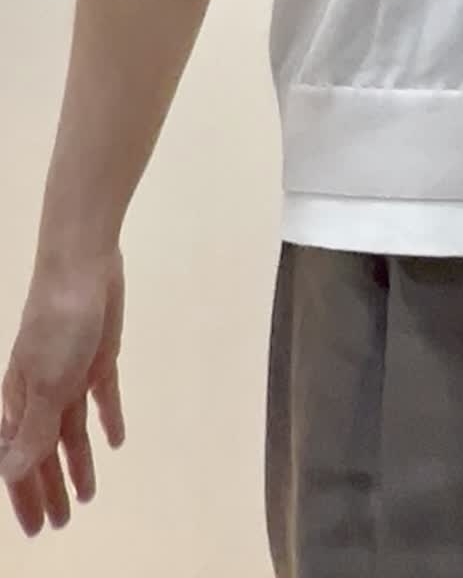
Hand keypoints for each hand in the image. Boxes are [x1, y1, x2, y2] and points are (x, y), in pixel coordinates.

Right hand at [0, 250, 125, 536]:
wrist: (83, 268)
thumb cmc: (57, 325)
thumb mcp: (45, 383)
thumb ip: (32, 430)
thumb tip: (11, 473)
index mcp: (20, 401)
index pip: (19, 460)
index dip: (26, 496)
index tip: (36, 529)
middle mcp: (42, 393)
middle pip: (45, 450)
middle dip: (50, 487)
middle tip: (62, 523)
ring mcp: (71, 375)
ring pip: (72, 430)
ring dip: (78, 462)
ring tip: (89, 495)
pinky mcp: (100, 358)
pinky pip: (102, 397)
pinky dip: (108, 419)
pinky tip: (116, 441)